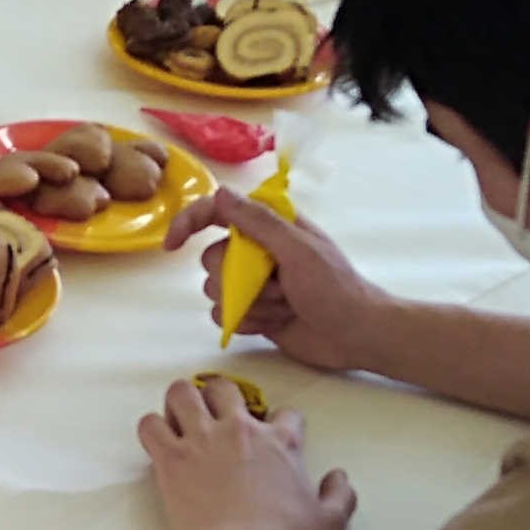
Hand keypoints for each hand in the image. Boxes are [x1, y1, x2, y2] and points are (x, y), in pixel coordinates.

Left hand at [136, 376, 357, 529]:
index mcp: (280, 442)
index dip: (282, 424)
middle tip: (217, 420)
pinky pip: (150, 425)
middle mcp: (239, 431)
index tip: (275, 438)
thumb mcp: (331, 523)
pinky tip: (160, 443)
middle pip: (225, 388)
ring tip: (182, 421)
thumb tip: (339, 477)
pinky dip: (152, 428)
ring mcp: (202, 441)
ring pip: (181, 393)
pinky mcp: (171, 460)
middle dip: (221, 397)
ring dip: (181, 402)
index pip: (286, 413)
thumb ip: (340, 494)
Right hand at [165, 190, 398, 375]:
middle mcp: (257, 252)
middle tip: (277, 284)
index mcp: (271, 226)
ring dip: (250, 302)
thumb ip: (258, 222)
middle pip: (211, 258)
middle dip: (238, 278)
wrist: (356, 336)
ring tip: (284, 305)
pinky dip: (247, 322)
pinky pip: (224, 316)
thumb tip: (221, 192)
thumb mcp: (297, 249)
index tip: (172, 243)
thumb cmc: (334, 287)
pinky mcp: (253, 313)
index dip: (190, 222)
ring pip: (214, 291)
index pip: (218, 212)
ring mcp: (254, 284)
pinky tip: (275, 323)